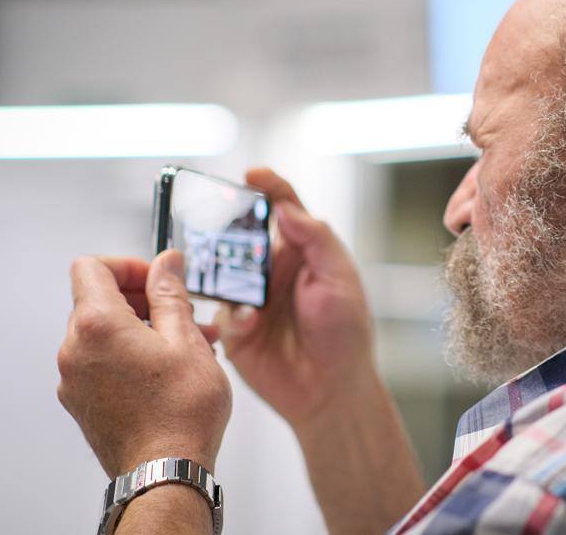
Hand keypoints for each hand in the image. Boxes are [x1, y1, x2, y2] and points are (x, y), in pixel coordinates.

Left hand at [57, 252, 231, 477]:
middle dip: (144, 299)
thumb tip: (166, 264)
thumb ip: (171, 293)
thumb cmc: (179, 413)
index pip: (93, 267)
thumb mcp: (186, 339)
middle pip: (99, 300)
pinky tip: (170, 368)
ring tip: (187, 343)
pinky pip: (103, 362)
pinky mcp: (83, 401)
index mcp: (97, 326)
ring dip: (143, 328)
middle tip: (182, 311)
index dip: (129, 265)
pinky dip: (132, 354)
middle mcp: (75, 351)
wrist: (166, 471)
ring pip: (106, 333)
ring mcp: (75, 379)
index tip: (157, 277)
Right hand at [215, 168, 374, 431]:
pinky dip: (235, 316)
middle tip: (219, 223)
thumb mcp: (341, 281)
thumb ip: (316, 240)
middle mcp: (272, 270)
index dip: (268, 187)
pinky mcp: (235, 329)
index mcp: (302, 252)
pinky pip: (221, 312)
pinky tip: (253, 325)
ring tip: (236, 280)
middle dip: (229, 227)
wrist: (332, 390)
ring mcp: (251, 298)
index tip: (252, 174)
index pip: (283, 208)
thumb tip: (287, 208)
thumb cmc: (345, 333)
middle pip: (242, 235)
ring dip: (222, 271)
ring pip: (221, 270)